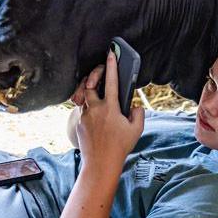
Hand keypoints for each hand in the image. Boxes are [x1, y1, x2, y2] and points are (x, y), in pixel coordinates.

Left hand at [70, 51, 144, 167]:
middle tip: (100, 72)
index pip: (112, 81)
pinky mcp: (79, 123)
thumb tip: (134, 106)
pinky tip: (96, 114)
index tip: (110, 54)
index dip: (111, 65)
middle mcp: (95, 109)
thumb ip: (138, 113)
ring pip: (84, 96)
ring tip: (97, 91)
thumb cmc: (120, 147)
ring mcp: (85, 116)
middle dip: (94, 76)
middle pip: (90, 84)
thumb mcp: (137, 129)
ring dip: (90, 91)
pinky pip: (82, 109)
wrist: (100, 164)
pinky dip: (88, 107)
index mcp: (110, 107)